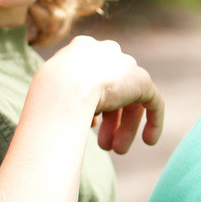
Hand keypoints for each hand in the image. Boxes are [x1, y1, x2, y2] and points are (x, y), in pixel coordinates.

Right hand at [41, 37, 164, 153]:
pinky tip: (149, 142)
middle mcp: (105, 53)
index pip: (92, 79)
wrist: (64, 87)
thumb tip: (69, 118)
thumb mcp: (50, 96)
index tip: (89, 125)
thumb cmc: (47, 96)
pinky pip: (153, 102)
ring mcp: (124, 65)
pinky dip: (153, 122)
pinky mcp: (141, 80)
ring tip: (118, 150)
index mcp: (81, 51)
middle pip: (113, 90)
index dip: (92, 106)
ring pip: (130, 100)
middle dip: (109, 121)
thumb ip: (65, 101)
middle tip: (105, 146)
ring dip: (124, 127)